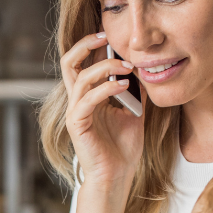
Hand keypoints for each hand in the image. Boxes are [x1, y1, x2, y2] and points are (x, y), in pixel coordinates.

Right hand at [59, 33, 144, 187]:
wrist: (117, 177)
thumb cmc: (123, 149)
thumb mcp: (134, 113)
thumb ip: (135, 92)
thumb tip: (144, 71)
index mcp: (88, 96)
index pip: (83, 63)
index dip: (93, 46)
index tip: (112, 35)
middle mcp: (78, 101)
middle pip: (68, 62)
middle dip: (85, 45)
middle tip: (105, 36)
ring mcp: (75, 112)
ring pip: (80, 77)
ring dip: (105, 67)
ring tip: (127, 66)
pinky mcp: (77, 124)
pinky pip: (88, 99)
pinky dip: (106, 89)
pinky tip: (123, 86)